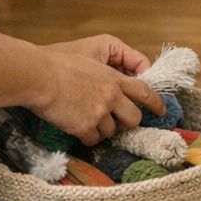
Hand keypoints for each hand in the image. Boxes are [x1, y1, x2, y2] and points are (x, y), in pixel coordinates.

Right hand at [0, 31, 165, 144]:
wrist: (39, 76)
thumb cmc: (57, 64)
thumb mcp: (89, 60)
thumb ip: (105, 76)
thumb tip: (112, 91)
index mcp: (113, 78)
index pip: (144, 92)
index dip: (156, 103)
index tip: (162, 111)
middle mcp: (111, 96)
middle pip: (133, 118)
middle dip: (127, 124)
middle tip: (117, 124)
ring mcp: (99, 112)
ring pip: (112, 132)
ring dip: (101, 129)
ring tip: (85, 120)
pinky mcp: (85, 126)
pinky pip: (93, 140)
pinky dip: (86, 137)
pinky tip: (76, 128)